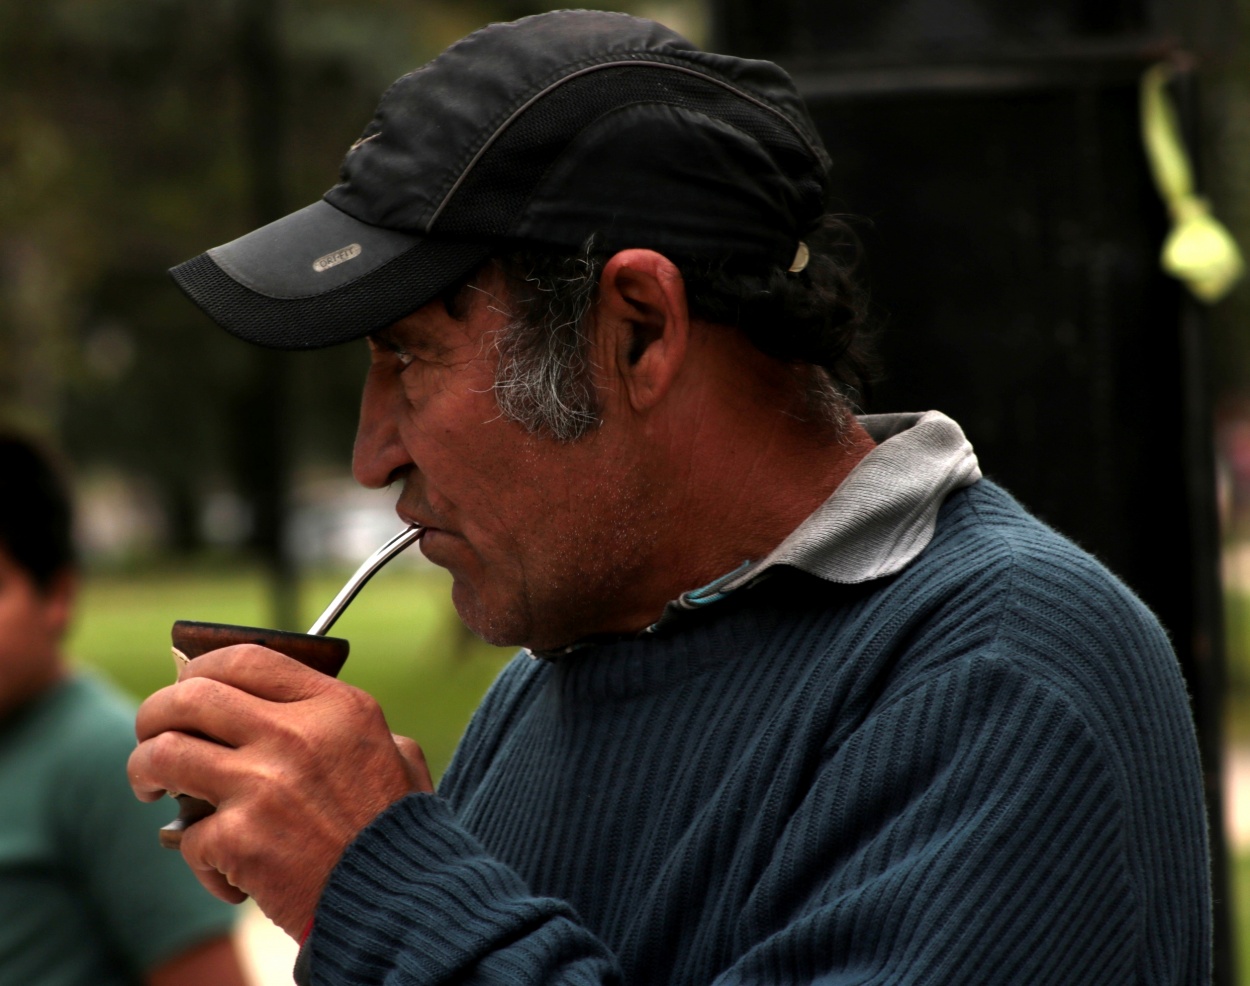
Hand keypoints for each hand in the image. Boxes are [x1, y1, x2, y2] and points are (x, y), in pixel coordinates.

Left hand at [128, 644, 432, 936]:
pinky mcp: (240, 838)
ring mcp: (264, 785)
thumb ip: (350, 727)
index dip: (202, 668)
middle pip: (189, 697)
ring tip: (152, 789)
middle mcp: (296, 735)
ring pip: (164, 754)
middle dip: (155, 713)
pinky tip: (226, 870)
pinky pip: (186, 835)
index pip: (245, 659)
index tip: (187, 687)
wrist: (398, 900)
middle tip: (153, 736)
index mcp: (336, 708)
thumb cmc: (396, 829)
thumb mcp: (395, 754)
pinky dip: (198, 855)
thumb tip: (298, 712)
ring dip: (145, 770)